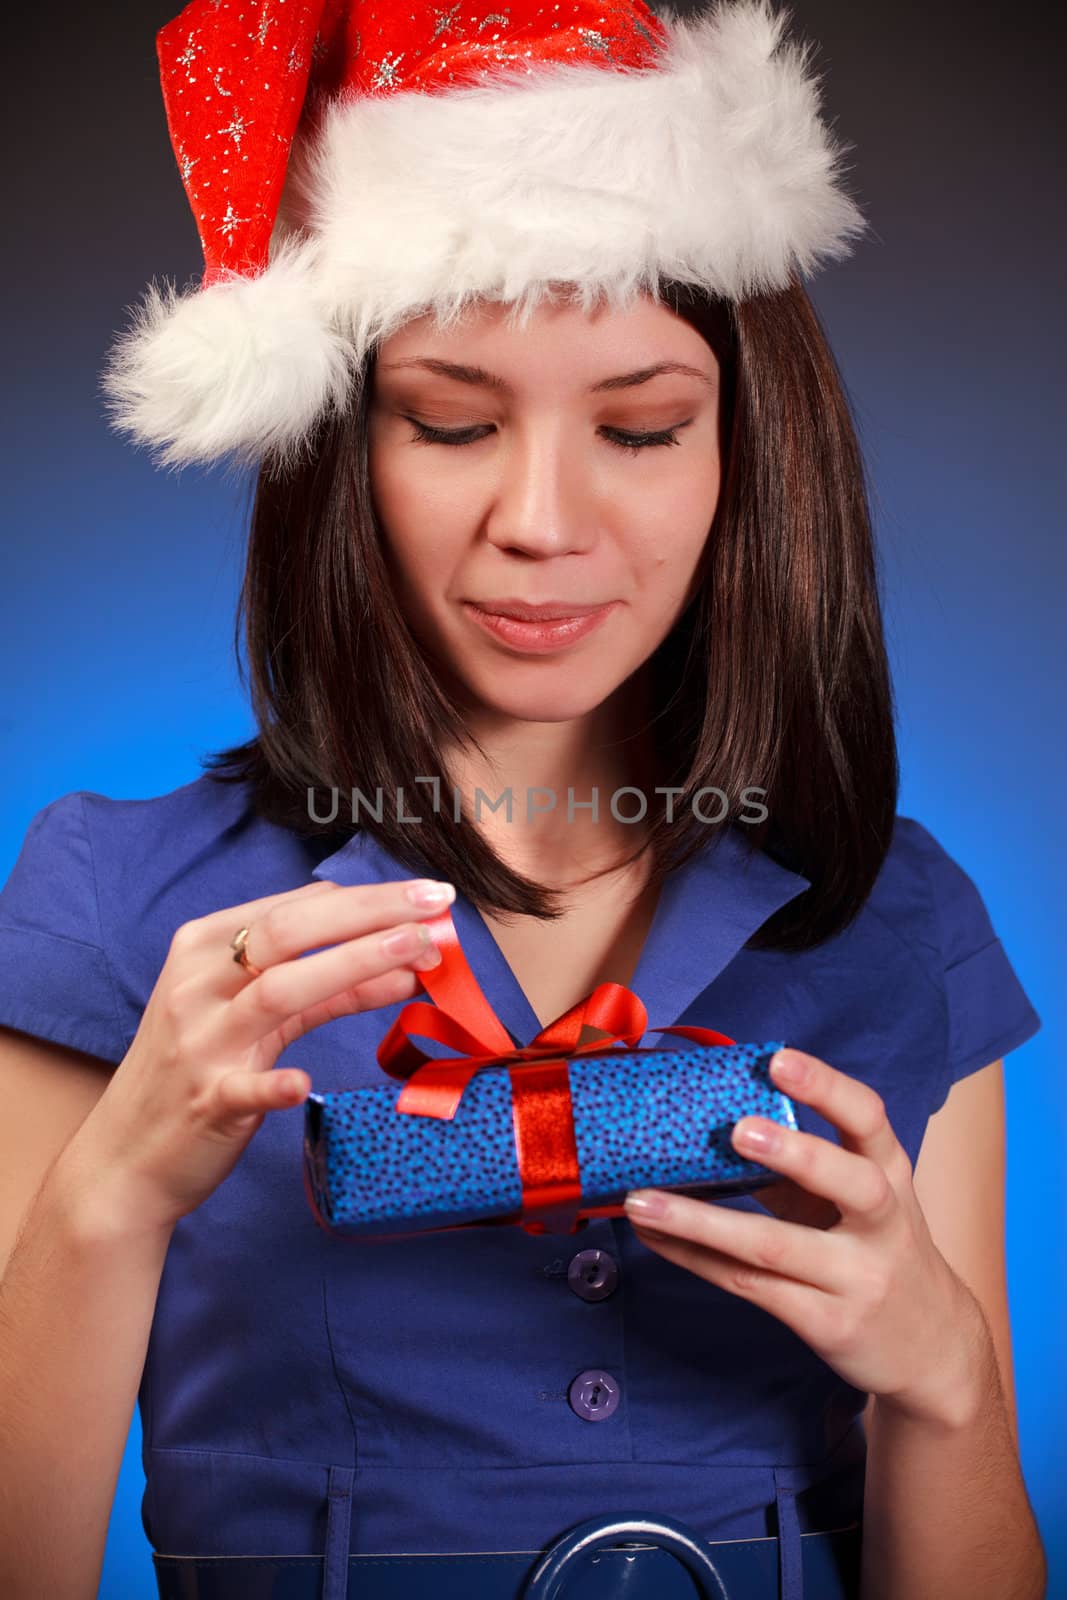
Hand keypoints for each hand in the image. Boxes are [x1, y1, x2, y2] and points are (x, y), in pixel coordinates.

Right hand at [61, 875, 452, 1233]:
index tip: (426, 894)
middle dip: (369, 913)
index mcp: (204, 948)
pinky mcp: (207, 1103)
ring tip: (418, 953)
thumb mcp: (241, 1006)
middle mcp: (199, 985)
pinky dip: (276, 1084)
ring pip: (279, 992)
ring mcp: (202, 1044)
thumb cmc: (193, 1068)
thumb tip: (381, 931)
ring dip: (352, 966)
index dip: (365, 898)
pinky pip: (246, 1089)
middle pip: (290, 932)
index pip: (292, 907)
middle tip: (435, 904)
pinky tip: (305, 1083)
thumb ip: (306, 970)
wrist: (124, 1157)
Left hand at [624, 1047, 988, 1426]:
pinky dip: (696, 1258)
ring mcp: (858, 1280)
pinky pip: (751, 1285)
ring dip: (701, 1222)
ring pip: (776, 1247)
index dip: (826, 1087)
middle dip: (797, 1154)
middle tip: (738, 1130)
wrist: (936, 1349)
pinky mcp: (827, 1324)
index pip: (870, 1120)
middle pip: (853, 1183)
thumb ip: (803, 1166)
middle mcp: (884, 1226)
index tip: (779, 1060)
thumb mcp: (860, 1201)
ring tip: (643, 1201)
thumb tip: (712, 1126)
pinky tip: (657, 1238)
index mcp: (892, 1176)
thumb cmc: (879, 1251)